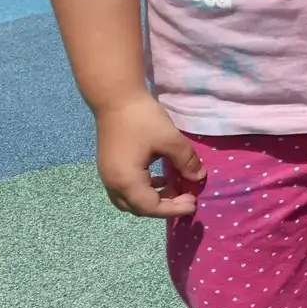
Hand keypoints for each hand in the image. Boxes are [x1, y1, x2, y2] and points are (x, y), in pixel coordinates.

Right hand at [93, 93, 204, 217]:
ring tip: (175, 188)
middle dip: (164, 207)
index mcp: (126, 181)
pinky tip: (159, 177)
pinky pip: (125, 188)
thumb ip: (186, 161)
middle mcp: (113, 183)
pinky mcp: (108, 165)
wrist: (115, 98)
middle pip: (138, 208)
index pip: (151, 208)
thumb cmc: (142, 119)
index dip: (174, 209)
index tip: (193, 203)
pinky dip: (143, 189)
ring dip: (152, 199)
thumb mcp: (170, 140)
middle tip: (186, 197)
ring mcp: (107, 175)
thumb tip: (199, 177)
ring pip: (130, 200)